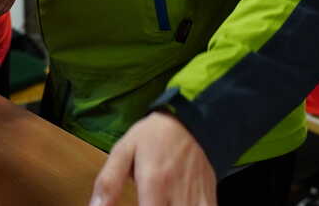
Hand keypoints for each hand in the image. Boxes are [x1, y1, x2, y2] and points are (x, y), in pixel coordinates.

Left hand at [89, 112, 214, 205]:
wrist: (192, 121)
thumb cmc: (154, 136)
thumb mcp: (124, 150)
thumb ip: (108, 182)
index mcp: (154, 184)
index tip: (137, 203)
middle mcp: (178, 196)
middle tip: (146, 201)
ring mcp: (197, 199)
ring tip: (157, 201)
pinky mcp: (210, 198)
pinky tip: (177, 203)